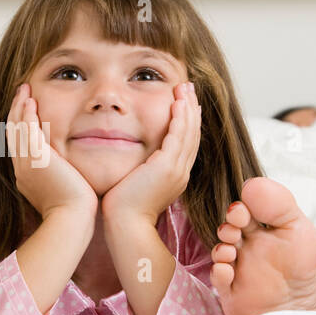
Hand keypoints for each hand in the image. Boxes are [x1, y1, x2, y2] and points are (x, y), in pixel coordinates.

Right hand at [6, 83, 96, 219]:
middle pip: (13, 134)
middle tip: (20, 94)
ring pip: (17, 129)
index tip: (25, 111)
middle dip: (16, 112)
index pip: (19, 146)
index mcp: (26, 177)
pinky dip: (27, 114)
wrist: (71, 220)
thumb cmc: (75, 212)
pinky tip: (30, 100)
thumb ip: (62, 178)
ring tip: (24, 90)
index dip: (20, 126)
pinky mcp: (36, 158)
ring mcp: (26, 163)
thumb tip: (68, 173)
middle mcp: (21, 168)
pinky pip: (26, 130)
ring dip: (20, 107)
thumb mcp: (64, 191)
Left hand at [101, 81, 200, 224]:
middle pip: (192, 135)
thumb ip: (138, 171)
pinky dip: (180, 118)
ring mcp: (176, 170)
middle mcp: (180, 172)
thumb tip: (131, 161)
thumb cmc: (122, 210)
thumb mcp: (135, 185)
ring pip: (189, 133)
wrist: (125, 226)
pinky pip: (178, 137)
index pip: (186, 143)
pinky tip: (178, 102)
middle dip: (191, 109)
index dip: (188, 122)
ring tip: (185, 88)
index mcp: (174, 177)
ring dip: (188, 108)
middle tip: (189, 88)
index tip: (185, 103)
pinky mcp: (167, 167)